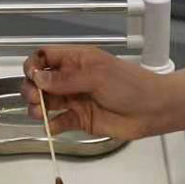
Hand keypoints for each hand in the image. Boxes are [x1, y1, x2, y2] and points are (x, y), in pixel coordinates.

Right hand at [21, 46, 184, 139]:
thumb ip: (66, 79)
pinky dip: (50, 125)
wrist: (153, 110)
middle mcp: (72, 79)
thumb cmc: (129, 85)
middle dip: (31, 88)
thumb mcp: (97, 75)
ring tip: (40, 113)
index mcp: (77, 60)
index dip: (34, 65)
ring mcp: (75, 100)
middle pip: (40, 81)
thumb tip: (38, 79)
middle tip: (35, 98)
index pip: (45, 57)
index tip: (31, 76)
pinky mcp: (80, 120)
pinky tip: (51, 126)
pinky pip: (58, 122)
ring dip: (37, 107)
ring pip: (45, 102)